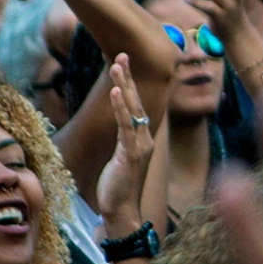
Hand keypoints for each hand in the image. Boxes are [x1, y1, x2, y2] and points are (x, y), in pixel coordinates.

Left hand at [99, 54, 155, 220]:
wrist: (122, 210)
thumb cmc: (117, 186)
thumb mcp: (120, 158)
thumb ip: (123, 141)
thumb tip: (119, 128)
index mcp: (142, 138)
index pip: (138, 105)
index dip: (132, 84)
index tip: (125, 64)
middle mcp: (145, 138)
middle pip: (138, 100)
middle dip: (130, 76)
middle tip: (123, 54)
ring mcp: (140, 144)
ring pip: (133, 109)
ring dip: (126, 85)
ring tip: (118, 64)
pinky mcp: (132, 152)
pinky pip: (126, 124)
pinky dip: (122, 107)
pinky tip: (118, 91)